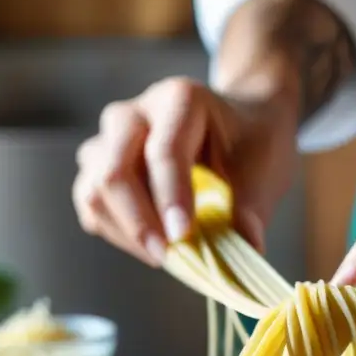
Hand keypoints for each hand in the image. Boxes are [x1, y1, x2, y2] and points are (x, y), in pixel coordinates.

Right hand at [74, 77, 299, 266]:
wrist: (239, 128)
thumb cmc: (251, 144)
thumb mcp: (264, 169)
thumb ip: (251, 208)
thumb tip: (247, 248)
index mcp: (179, 100)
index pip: (163, 151)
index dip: (170, 197)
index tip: (182, 235)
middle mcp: (134, 114)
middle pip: (114, 170)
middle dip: (137, 221)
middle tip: (167, 256)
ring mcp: (109, 139)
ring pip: (94, 189)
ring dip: (126, 231)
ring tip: (165, 253)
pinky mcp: (98, 167)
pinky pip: (91, 205)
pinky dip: (116, 232)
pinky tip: (150, 244)